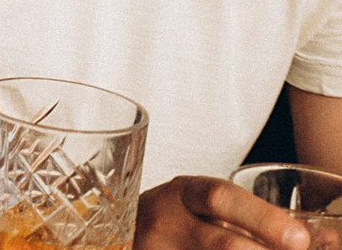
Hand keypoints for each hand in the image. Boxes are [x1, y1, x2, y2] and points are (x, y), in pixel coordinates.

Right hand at [137, 177, 325, 249]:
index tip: (300, 238)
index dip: (263, 219)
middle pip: (222, 242)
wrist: (116, 231)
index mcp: (183, 193)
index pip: (221, 199)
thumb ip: (258, 219)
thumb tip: (325, 238)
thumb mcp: (207, 207)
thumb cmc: (174, 219)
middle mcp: (166, 221)